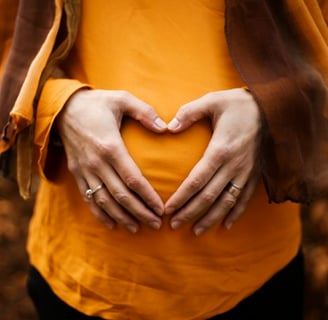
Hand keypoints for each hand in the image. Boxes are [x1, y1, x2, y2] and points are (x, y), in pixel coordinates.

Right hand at [56, 89, 166, 232]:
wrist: (63, 108)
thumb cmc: (97, 103)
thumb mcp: (121, 98)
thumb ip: (144, 112)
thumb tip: (165, 128)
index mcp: (110, 146)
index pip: (133, 179)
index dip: (148, 196)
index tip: (161, 208)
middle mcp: (97, 163)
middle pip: (121, 196)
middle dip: (140, 212)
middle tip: (156, 224)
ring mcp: (85, 170)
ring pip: (104, 202)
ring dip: (122, 217)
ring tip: (138, 228)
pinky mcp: (77, 173)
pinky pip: (88, 199)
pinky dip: (100, 214)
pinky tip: (112, 224)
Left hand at [165, 88, 260, 234]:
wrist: (272, 107)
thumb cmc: (237, 104)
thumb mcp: (212, 101)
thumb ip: (188, 113)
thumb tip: (168, 127)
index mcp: (220, 150)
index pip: (197, 181)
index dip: (181, 197)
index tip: (168, 210)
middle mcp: (234, 165)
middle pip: (209, 196)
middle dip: (190, 212)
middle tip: (173, 225)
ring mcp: (246, 172)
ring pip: (227, 202)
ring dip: (211, 218)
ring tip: (196, 231)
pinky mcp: (255, 174)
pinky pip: (245, 198)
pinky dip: (236, 213)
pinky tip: (226, 226)